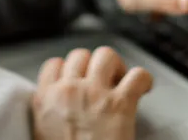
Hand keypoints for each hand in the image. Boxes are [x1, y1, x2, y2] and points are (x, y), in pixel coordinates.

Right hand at [32, 47, 153, 139]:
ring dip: (116, 66)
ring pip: (106, 55)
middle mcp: (68, 91)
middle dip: (93, 66)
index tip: (79, 77)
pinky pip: (137, 75)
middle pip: (81, 55)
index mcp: (45, 100)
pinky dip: (144, 79)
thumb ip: (49, 114)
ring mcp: (94, 94)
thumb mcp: (43, 135)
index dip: (69, 69)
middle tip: (102, 82)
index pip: (53, 64)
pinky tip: (143, 88)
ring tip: (121, 81)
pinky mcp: (121, 103)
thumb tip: (60, 105)